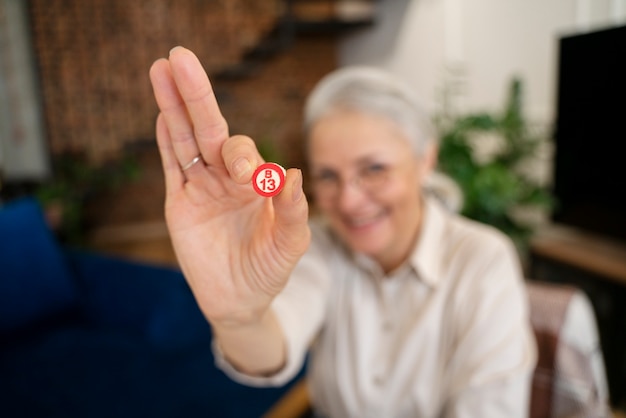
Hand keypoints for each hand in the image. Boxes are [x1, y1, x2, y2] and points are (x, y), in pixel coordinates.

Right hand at [149, 47, 309, 326]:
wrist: (239, 301)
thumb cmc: (270, 270)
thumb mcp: (290, 245)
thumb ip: (294, 212)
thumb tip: (294, 173)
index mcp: (256, 184)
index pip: (244, 154)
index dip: (242, 157)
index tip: (246, 177)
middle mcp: (227, 179)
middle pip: (209, 130)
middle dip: (196, 96)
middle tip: (180, 57)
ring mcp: (202, 189)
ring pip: (185, 140)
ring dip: (172, 107)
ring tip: (161, 69)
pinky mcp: (180, 205)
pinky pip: (172, 168)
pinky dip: (165, 142)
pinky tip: (161, 113)